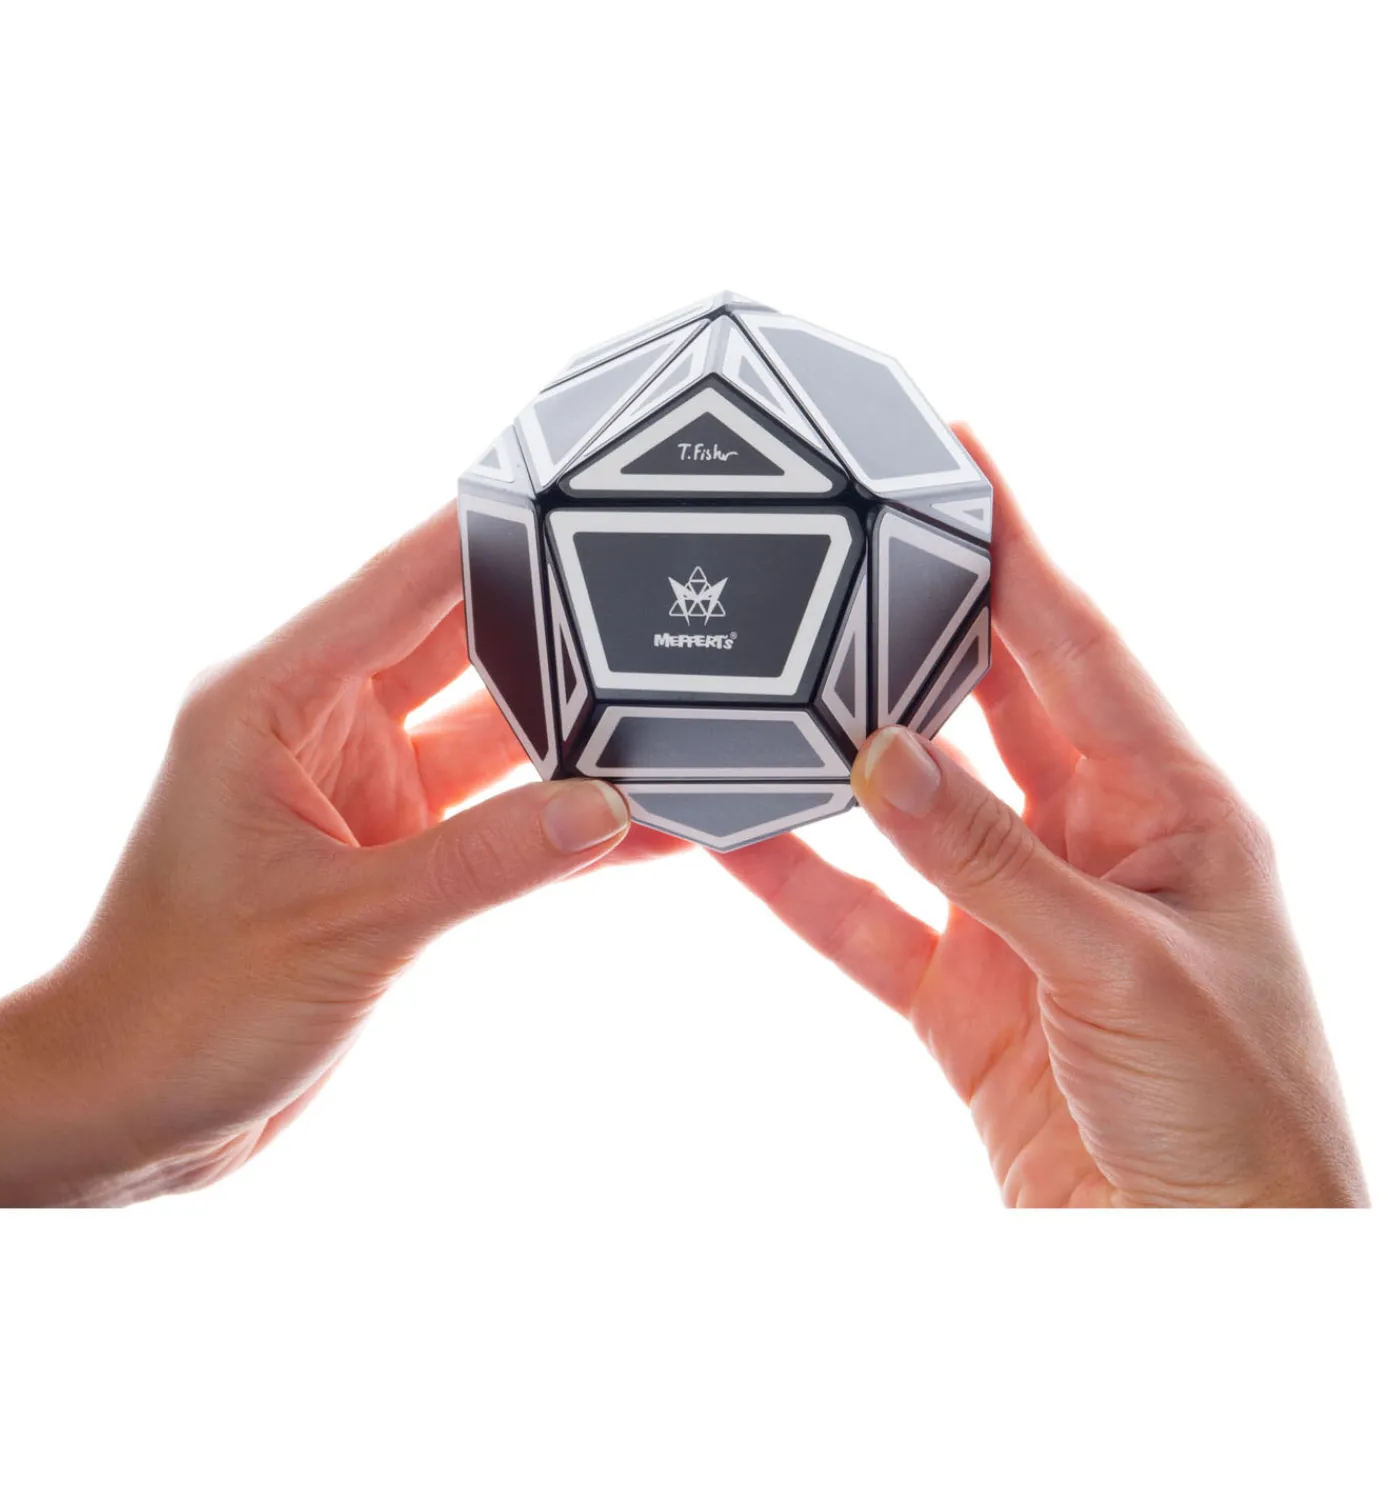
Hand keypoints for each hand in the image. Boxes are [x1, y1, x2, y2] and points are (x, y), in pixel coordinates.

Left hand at [0, 504, 665, 1206]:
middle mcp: (319, 728)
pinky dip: (553, 825)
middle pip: (459, 647)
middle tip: (662, 596)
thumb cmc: (182, 1004)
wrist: (127, 1108)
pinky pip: (493, 821)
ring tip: (677, 711)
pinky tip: (639, 823)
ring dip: (571, 735)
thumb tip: (611, 806)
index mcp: (274, 700)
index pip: (402, 586)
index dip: (492, 533)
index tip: (583, 489)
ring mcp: (360, 792)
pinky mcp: (389, 858)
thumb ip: (489, 860)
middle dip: (556, 628)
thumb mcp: (350, 923)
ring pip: (489, 736)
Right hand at [720, 430, 1366, 1207]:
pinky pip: (866, 921)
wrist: (1216, 1271)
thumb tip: (881, 754)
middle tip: (844, 538)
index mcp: (1172, 808)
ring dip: (841, 752)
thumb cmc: (1237, 1116)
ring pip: (912, 810)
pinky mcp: (962, 998)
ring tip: (762, 674)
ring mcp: (1018, 920)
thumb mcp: (1121, 968)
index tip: (958, 457)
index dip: (1018, 547)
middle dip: (921, 621)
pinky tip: (734, 836)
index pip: (1080, 647)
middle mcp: (1093, 845)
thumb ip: (993, 862)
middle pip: (990, 705)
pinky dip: (801, 883)